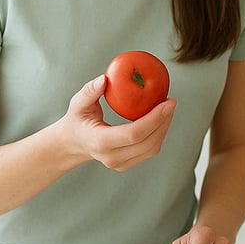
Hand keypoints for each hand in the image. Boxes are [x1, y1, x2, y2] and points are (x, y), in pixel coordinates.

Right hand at [62, 74, 176, 171]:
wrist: (73, 144)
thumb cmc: (77, 120)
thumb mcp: (77, 104)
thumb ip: (89, 91)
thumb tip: (104, 79)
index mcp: (100, 142)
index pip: (133, 134)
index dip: (154, 119)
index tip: (168, 102)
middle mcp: (112, 157)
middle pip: (148, 143)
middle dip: (164, 121)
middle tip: (171, 102)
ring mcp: (120, 164)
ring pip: (152, 148)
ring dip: (164, 128)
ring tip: (167, 108)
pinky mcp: (127, 164)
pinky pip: (149, 150)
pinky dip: (158, 134)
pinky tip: (161, 118)